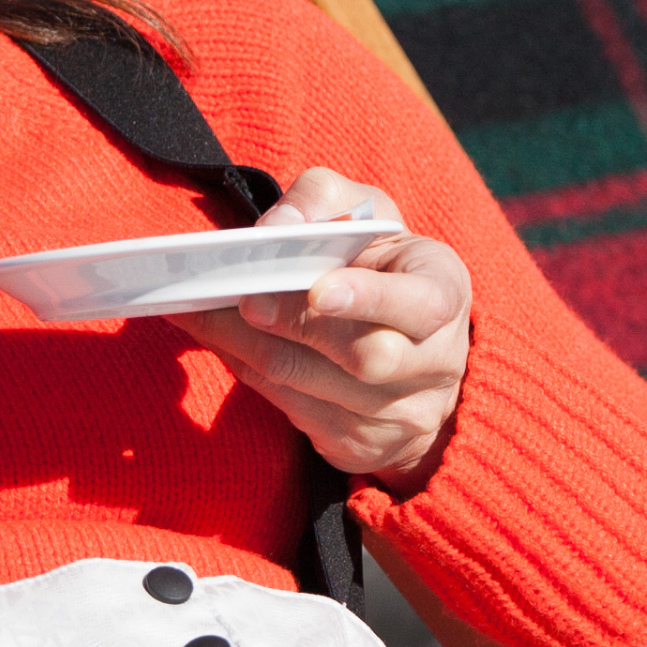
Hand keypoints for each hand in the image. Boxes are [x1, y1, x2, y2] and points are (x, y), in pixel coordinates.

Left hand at [184, 167, 468, 482]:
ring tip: (200, 314)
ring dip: (250, 349)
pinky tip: (222, 344)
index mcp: (445, 292)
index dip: (369, 298)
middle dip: (295, 326)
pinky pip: (295, 413)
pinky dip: (250, 374)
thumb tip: (276, 229)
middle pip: (364, 356)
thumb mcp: (365, 213)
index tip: (318, 288)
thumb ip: (323, 201)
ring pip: (315, 388)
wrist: (408, 344)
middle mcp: (437, 362)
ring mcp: (402, 414)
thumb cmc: (378, 264)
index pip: (420, 304)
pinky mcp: (362, 446)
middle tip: (242, 300)